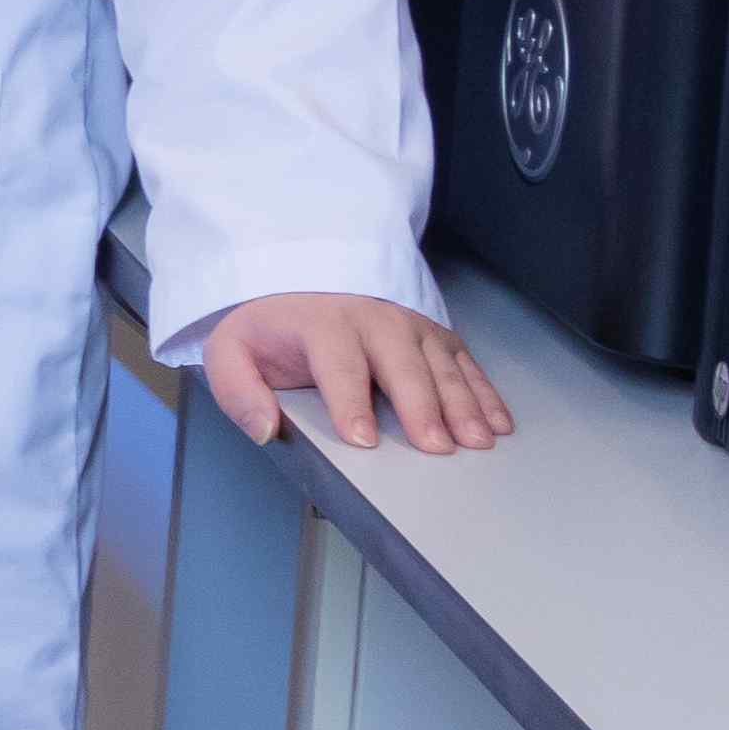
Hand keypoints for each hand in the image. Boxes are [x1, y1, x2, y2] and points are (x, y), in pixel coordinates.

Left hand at [197, 287, 508, 457]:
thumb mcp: (231, 352)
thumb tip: (264, 431)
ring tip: (477, 440)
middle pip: (402, 366)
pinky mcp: (434, 335)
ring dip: (463, 404)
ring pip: (442, 366)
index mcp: (323, 324)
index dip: (350, 404)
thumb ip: (239, 392)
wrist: (296, 282)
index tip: (362, 441)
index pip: (339, 365)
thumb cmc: (269, 328)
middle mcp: (374, 320)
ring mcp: (411, 326)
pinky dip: (484, 393)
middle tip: (436, 448)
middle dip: (421, 408)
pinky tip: (497, 423)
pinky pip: (464, 365)